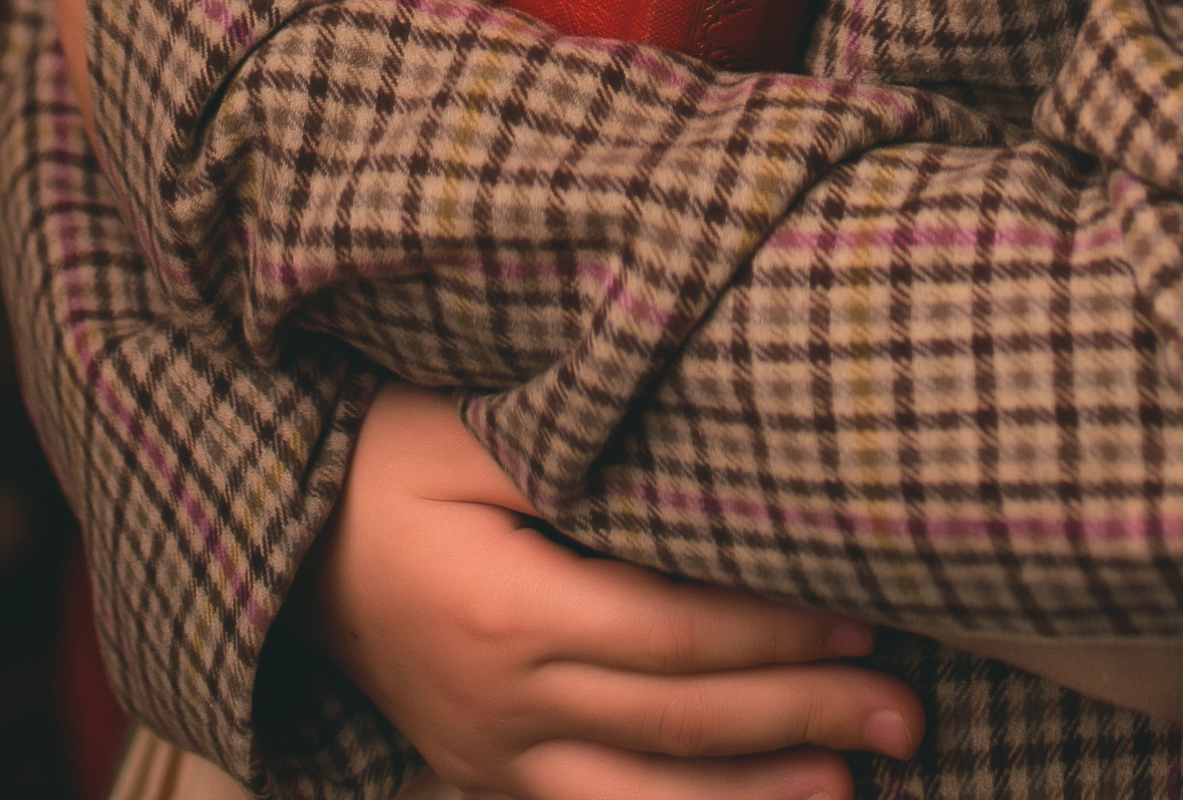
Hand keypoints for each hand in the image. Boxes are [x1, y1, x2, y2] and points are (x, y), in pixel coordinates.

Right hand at [300, 384, 921, 799]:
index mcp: (501, 609)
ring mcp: (485, 753)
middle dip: (802, 714)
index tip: (861, 608)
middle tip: (907, 706)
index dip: (772, 630)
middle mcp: (496, 702)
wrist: (275, 537)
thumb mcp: (461, 421)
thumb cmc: (377, 452)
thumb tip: (693, 436)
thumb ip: (563, 436)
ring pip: (641, 799)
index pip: (670, 632)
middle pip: (677, 721)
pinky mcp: (481, 774)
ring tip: (855, 781)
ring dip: (756, 795)